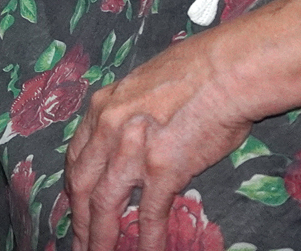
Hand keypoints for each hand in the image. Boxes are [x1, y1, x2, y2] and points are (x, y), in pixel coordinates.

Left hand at [66, 36, 255, 250]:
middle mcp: (108, 129)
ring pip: (103, 204)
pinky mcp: (162, 169)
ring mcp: (132, 150)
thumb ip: (132, 107)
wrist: (226, 69)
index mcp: (104, 106)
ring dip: (99, 236)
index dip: (75, 183)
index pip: (78, 153)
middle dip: (78, 217)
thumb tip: (136, 125)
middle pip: (82, 184)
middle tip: (78, 240)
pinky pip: (148, 214)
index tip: (75, 200)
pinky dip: (146, 240)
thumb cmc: (197, 67)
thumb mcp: (146, 80)